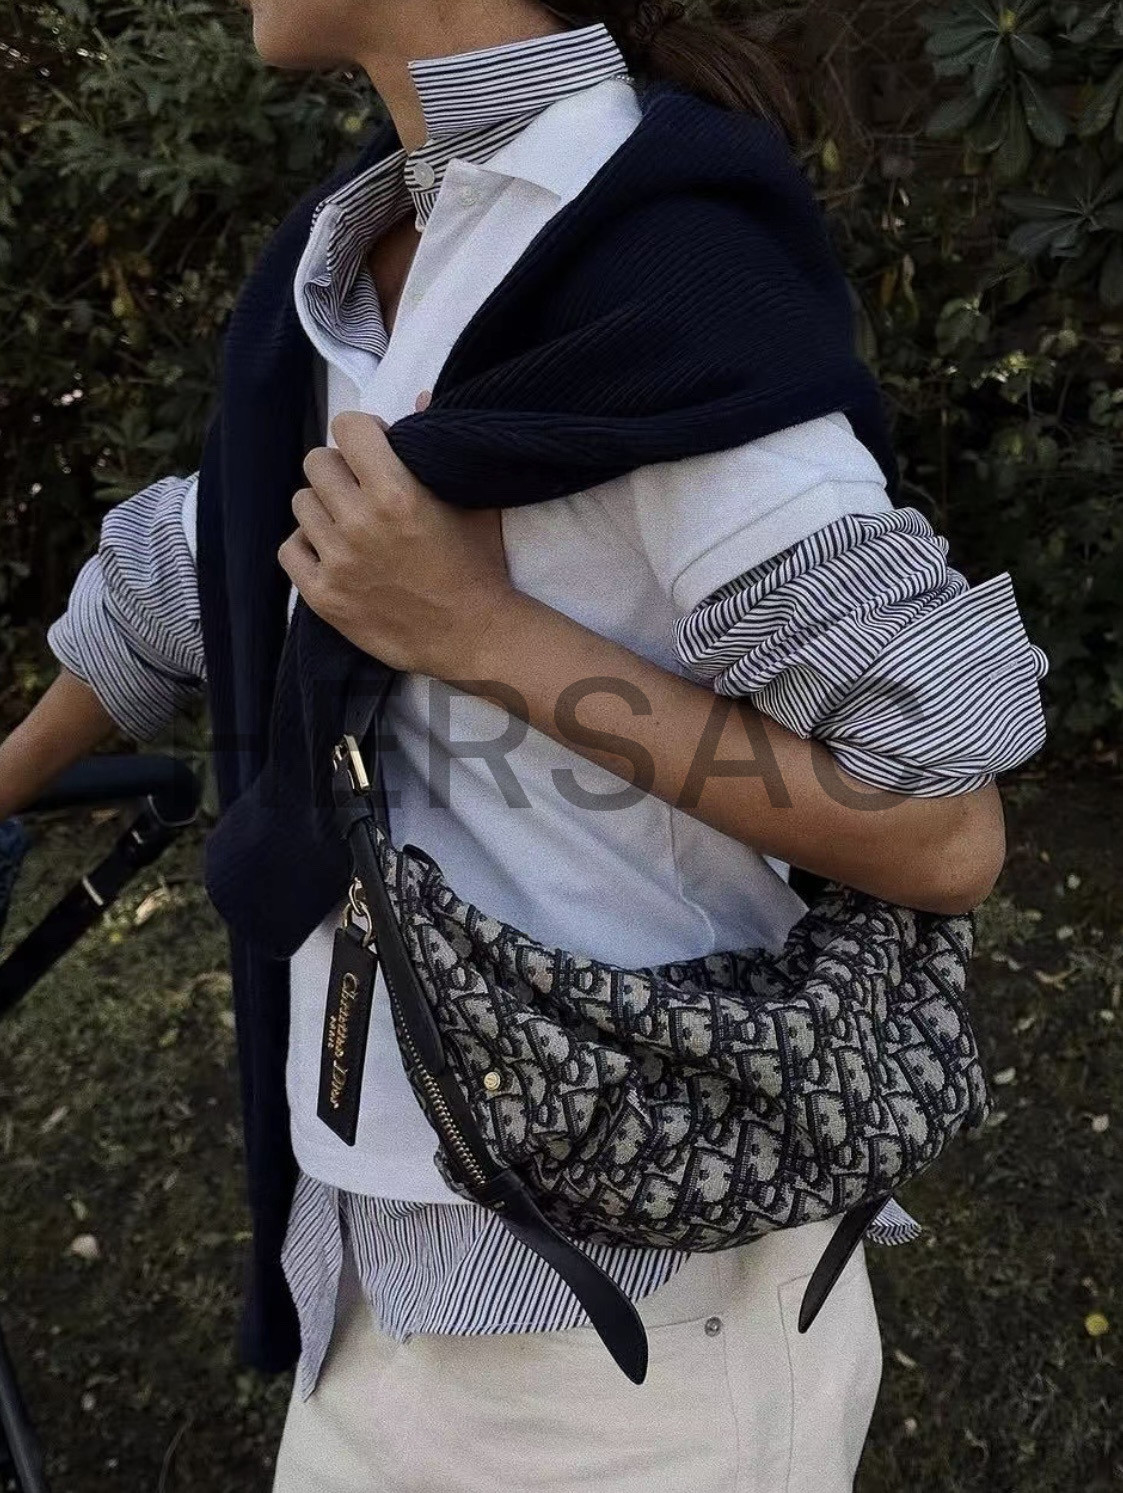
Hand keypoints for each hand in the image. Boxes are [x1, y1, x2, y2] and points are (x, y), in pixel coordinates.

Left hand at [278, 404, 511, 679]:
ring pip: (301, 503)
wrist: (474, 634)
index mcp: (396, 492)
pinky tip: (334, 553)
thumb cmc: (477, 564)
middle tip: (361, 488)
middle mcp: (360, 523)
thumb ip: (439, 444)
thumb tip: (420, 395)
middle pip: (317, 462)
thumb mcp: (471, 499)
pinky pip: (289, 549)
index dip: (362, 433)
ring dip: (323, 507)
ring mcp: (338, 561)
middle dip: (340, 468)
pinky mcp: (324, 596)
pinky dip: (307, 547)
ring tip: (350, 524)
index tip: (375, 449)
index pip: (347, 428)